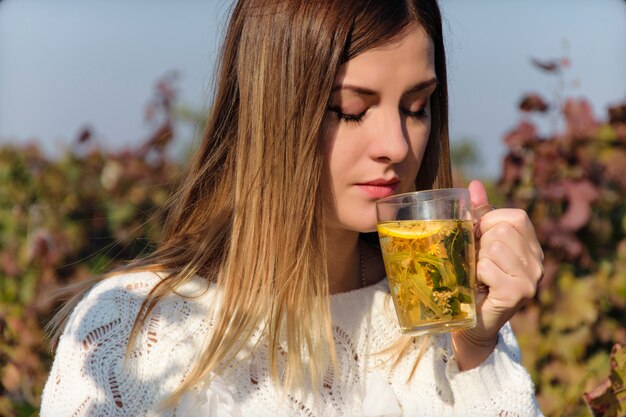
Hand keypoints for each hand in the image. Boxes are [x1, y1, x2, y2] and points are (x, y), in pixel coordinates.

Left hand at [451, 180, 543, 370]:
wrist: (472, 323)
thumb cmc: (474, 280)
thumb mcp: (477, 243)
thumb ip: (479, 214)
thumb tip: (474, 184)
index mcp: (531, 246)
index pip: (515, 217)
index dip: (490, 223)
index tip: (479, 239)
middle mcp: (538, 262)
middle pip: (503, 231)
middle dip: (480, 244)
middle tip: (476, 263)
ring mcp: (531, 279)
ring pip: (494, 248)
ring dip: (477, 260)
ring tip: (478, 275)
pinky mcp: (518, 294)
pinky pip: (488, 268)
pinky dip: (476, 275)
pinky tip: (480, 287)